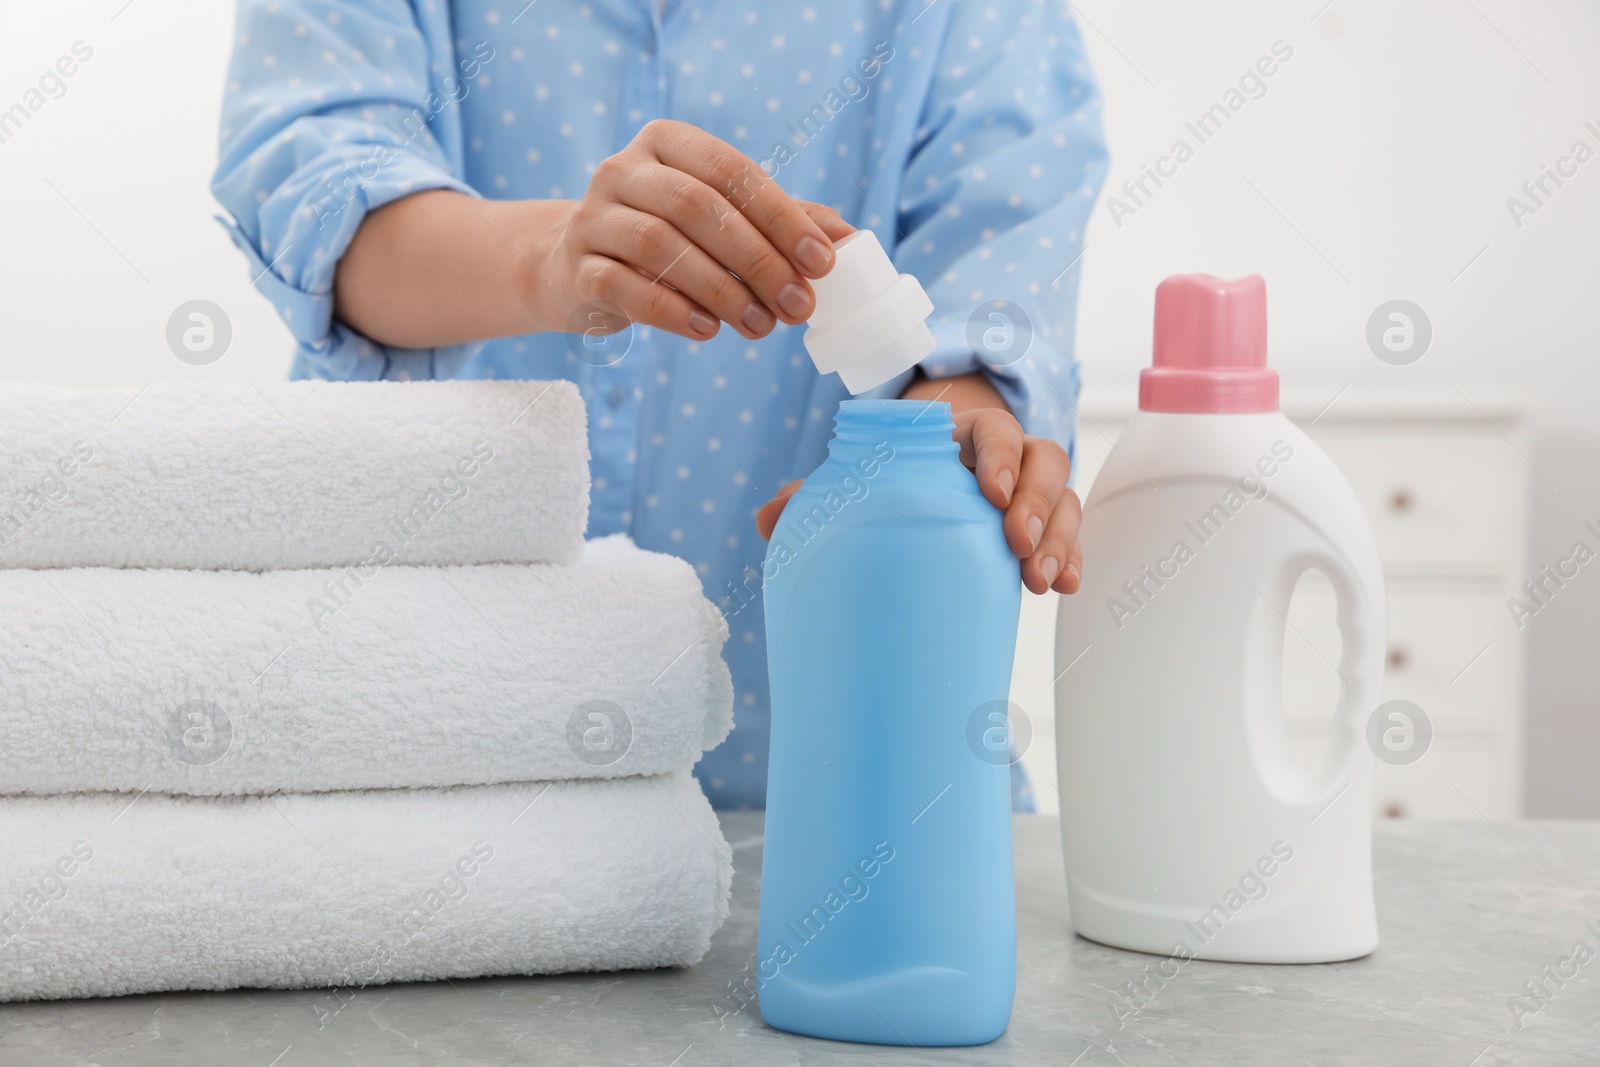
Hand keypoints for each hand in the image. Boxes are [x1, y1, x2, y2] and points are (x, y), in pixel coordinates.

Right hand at [541, 119, 854, 341]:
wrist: (574, 265)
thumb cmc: (667, 237)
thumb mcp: (722, 219)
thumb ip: (780, 222)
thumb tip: (848, 238)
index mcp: (667, 143)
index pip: (732, 172)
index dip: (781, 217)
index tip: (822, 262)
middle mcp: (623, 169)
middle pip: (697, 208)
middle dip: (757, 260)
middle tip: (798, 306)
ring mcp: (592, 217)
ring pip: (660, 247)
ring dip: (721, 292)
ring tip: (761, 327)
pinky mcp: (576, 267)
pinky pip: (625, 286)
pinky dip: (672, 310)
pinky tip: (707, 330)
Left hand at [757, 406, 1081, 595]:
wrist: (922, 486)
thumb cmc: (889, 480)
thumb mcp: (862, 480)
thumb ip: (819, 495)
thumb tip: (768, 521)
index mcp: (963, 432)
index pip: (996, 429)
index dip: (1001, 456)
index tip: (990, 492)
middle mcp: (1006, 456)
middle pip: (1044, 460)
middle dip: (1037, 503)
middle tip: (1017, 546)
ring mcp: (1028, 492)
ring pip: (1064, 498)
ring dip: (1058, 537)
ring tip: (1040, 581)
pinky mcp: (1041, 527)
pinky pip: (1069, 535)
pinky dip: (1071, 556)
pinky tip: (1064, 587)